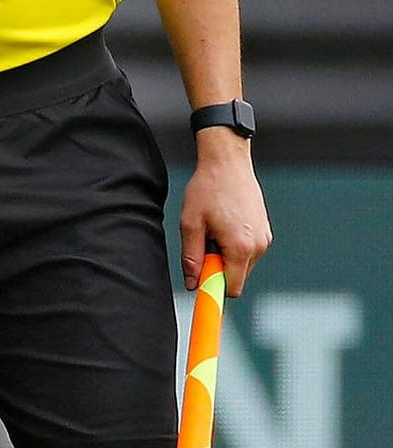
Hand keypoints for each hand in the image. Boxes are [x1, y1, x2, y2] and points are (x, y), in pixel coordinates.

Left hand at [180, 131, 271, 295]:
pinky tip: (224, 222)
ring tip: (214, 228)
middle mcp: (259, 247)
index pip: (231, 288)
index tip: (201, 293)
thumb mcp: (190, 223)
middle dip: (217, 268)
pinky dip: (234, 245)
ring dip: (225, 255)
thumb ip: (191, 256)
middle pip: (236, 277)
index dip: (214, 290)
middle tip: (203, 243)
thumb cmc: (206, 190)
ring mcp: (265, 239)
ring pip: (241, 264)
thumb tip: (192, 284)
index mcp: (241, 248)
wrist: (228, 163)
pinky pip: (247, 251)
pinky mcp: (265, 232)